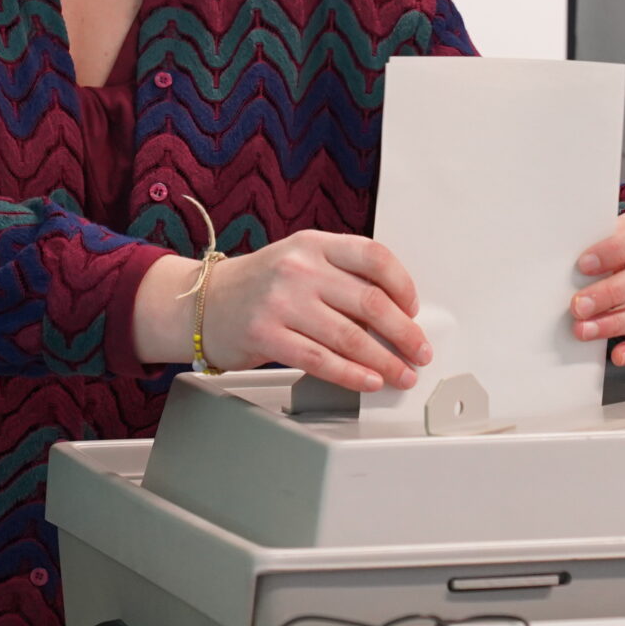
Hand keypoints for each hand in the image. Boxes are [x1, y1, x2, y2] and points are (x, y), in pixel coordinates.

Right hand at [137, 231, 430, 391]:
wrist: (205, 302)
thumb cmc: (261, 285)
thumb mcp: (300, 260)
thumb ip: (342, 276)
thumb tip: (395, 313)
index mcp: (313, 244)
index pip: (374, 257)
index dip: (403, 286)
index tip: (414, 309)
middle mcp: (298, 268)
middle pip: (370, 302)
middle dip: (404, 333)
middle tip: (419, 350)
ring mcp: (281, 302)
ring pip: (350, 337)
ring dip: (385, 361)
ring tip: (401, 373)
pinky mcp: (266, 335)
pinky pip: (321, 361)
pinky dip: (352, 375)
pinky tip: (369, 381)